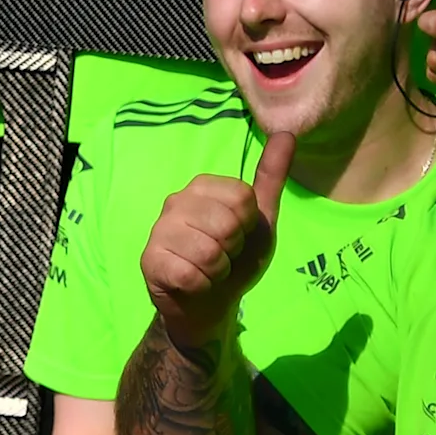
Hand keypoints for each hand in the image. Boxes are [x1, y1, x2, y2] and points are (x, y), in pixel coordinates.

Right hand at [138, 129, 292, 345]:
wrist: (209, 303)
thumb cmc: (235, 258)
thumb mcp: (260, 218)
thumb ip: (271, 176)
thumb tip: (286, 132)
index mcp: (202, 187)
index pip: (242, 198)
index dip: (248, 225)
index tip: (238, 234)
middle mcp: (175, 202)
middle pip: (226, 224)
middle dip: (233, 249)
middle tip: (222, 255)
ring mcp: (158, 231)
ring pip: (209, 252)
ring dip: (218, 270)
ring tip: (208, 269)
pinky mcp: (149, 261)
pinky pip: (190, 274)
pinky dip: (201, 285)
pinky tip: (192, 282)